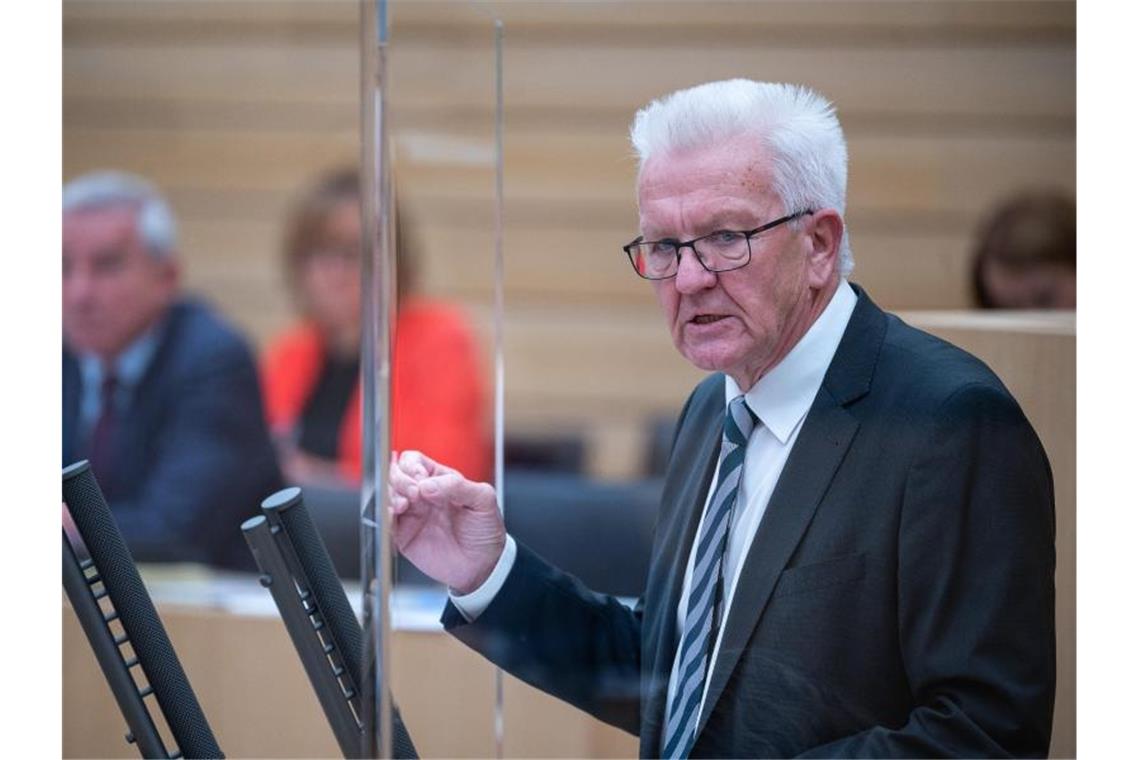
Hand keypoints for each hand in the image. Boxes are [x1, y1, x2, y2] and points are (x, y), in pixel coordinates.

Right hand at [389, 450, 504, 593]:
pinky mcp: (403, 536)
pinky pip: (384, 522)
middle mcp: (421, 495)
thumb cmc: (485, 530)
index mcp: (439, 480)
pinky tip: (393, 515)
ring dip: (390, 496)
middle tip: (414, 493)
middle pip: (394, 475)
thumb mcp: (483, 500)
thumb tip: (427, 485)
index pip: (413, 461)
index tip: (422, 479)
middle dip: (400, 479)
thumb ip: (458, 486)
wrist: (483, 565)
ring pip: (386, 495)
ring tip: (404, 505)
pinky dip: (384, 516)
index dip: (412, 466)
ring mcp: (411, 514)